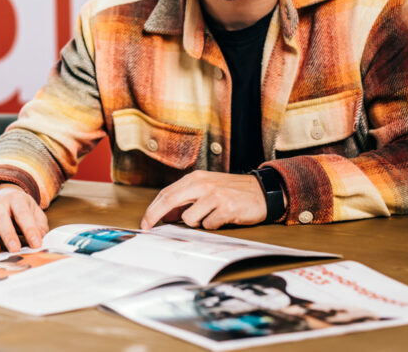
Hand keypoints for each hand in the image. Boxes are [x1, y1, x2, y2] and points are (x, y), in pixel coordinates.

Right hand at [0, 183, 47, 252]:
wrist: (3, 196)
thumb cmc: (21, 209)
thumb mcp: (34, 212)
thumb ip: (39, 225)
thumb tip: (41, 239)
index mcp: (15, 199)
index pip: (23, 213)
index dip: (30, 229)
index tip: (36, 244)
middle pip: (0, 216)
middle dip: (7, 234)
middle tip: (15, 249)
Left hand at [140, 171, 266, 229]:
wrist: (262, 191)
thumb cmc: (232, 191)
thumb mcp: (206, 189)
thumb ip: (186, 199)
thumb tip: (165, 214)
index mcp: (195, 179)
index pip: (166, 193)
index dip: (152, 209)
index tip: (145, 222)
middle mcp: (202, 184)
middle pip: (169, 201)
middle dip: (155, 216)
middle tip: (148, 228)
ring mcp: (214, 195)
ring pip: (189, 218)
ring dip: (196, 223)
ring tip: (210, 216)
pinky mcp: (226, 208)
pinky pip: (209, 225)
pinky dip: (213, 225)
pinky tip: (223, 218)